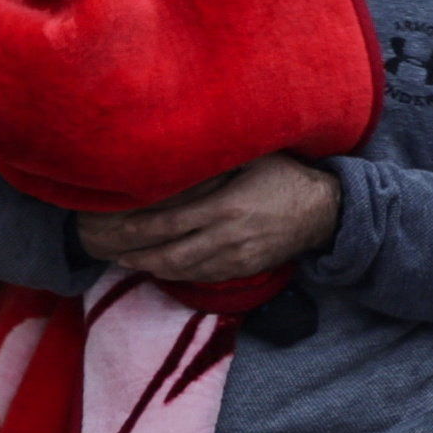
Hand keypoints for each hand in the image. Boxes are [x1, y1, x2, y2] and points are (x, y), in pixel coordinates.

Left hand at [75, 157, 343, 287]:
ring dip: (152, 267)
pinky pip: (203, 276)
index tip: (114, 226)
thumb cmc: (284, 175)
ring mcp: (237, 258)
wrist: (324, 211)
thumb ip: (212, 162)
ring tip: (127, 260)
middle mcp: (228, 237)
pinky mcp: (244, 270)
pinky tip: (160, 266)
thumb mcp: (249, 160)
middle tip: (109, 250)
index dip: (138, 229)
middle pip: (170, 254)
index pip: (169, 224)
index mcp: (225, 207)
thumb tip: (172, 156)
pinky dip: (176, 273)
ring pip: (184, 270)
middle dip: (137, 254)